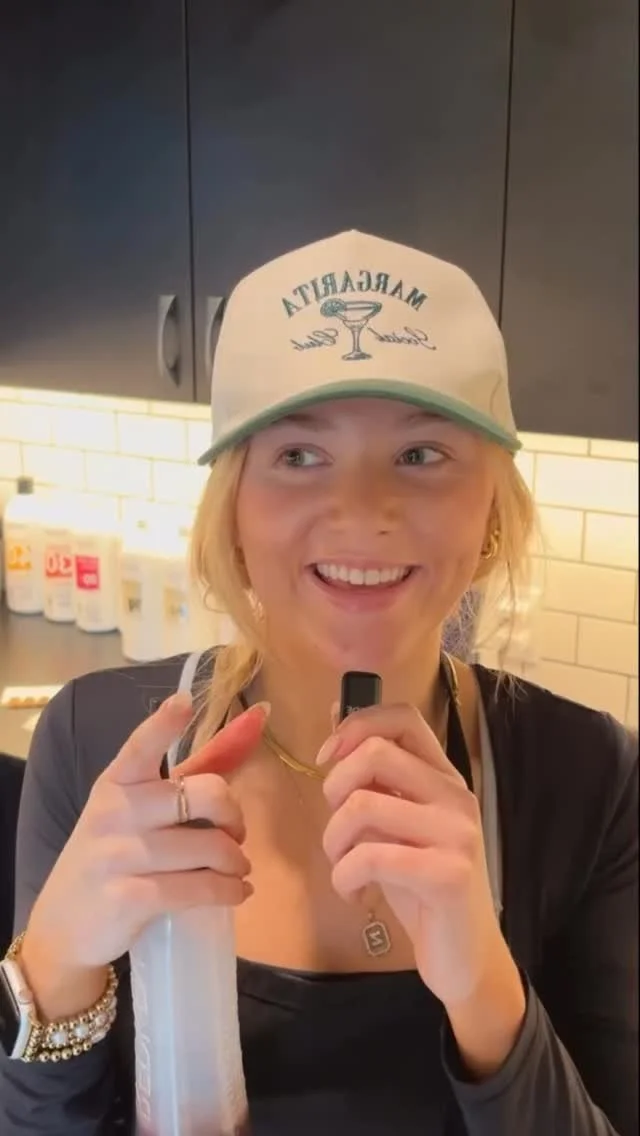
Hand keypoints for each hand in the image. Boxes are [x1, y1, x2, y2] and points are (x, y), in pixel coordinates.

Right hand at [23, 694, 268, 972]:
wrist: (65, 926)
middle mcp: (116, 810)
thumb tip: (250, 728)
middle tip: (234, 833)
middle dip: (234, 815)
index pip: (141, 745)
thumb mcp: (134, 813)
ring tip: (236, 869)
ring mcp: (120, 854)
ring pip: (210, 847)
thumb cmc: (112, 857)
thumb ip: (186, 777)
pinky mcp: (130, 897)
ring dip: (236, 862)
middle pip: (204, 794)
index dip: (164, 723)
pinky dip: (229, 891)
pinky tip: (237, 892)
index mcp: (117, 781)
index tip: (184, 702)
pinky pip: (199, 888)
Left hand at [319, 703, 518, 1011]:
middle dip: (334, 789)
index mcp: (443, 777)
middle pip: (374, 754)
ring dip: (334, 842)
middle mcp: (455, 796)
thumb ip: (373, 775)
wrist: (465, 958)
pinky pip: (368, 857)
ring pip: (362, 806)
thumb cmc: (423, 888)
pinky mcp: (447, 875)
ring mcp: (456, 834)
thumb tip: (336, 713)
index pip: (402, 717)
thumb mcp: (394, 823)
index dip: (355, 726)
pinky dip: (344, 878)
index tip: (327, 760)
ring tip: (345, 867)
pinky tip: (356, 895)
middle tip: (339, 829)